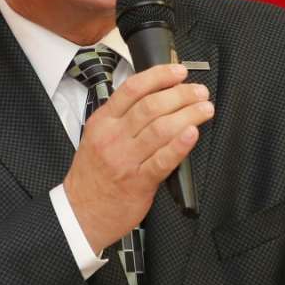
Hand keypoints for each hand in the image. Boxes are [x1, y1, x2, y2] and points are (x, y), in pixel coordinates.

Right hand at [63, 63, 211, 251]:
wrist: (80, 212)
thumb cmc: (92, 176)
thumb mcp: (96, 138)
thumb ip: (121, 118)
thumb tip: (155, 97)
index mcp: (103, 122)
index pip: (133, 89)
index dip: (160, 76)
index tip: (179, 72)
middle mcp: (113, 137)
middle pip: (151, 106)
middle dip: (181, 94)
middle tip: (199, 92)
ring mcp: (125, 160)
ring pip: (161, 128)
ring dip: (188, 115)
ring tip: (204, 109)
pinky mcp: (138, 182)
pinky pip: (163, 160)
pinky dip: (180, 145)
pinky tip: (193, 133)